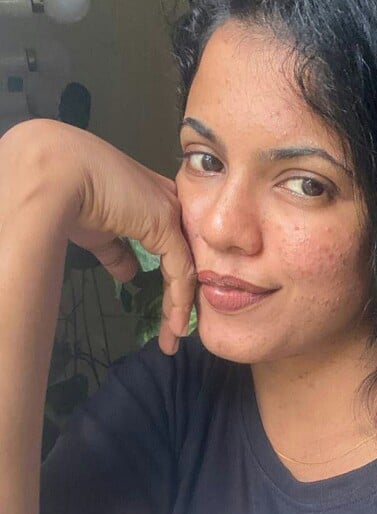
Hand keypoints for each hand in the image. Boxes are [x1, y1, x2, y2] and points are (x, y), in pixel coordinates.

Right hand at [7, 119, 195, 353]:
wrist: (55, 175)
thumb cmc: (68, 196)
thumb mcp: (97, 231)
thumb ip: (116, 251)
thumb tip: (129, 273)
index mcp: (152, 201)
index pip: (172, 248)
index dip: (170, 281)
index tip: (166, 312)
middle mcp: (169, 204)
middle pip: (184, 259)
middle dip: (179, 299)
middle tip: (176, 332)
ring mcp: (171, 213)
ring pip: (184, 268)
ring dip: (179, 308)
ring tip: (174, 338)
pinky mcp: (167, 225)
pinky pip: (181, 271)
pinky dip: (178, 301)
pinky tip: (177, 325)